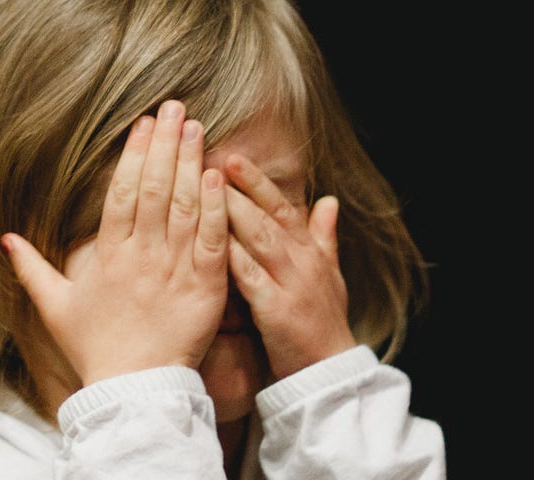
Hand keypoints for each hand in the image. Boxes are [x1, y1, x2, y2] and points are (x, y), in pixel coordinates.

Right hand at [3, 100, 229, 385]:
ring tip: (198, 128)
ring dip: (192, 163)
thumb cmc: (95, 350)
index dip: (133, 155)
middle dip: (166, 145)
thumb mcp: (55, 308)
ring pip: (184, 207)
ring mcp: (174, 271)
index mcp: (108, 256)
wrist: (133, 391)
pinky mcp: (204, 289)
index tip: (143, 124)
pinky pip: (211, 240)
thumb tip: (6, 238)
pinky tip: (218, 176)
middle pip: (155, 189)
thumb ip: (32, 269)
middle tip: (176, 109)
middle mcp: (141, 257)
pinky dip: (215, 207)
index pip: (122, 193)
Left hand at [222, 154, 355, 379]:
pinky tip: (209, 241)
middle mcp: (301, 260)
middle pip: (266, 215)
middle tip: (208, 159)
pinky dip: (231, 257)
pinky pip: (250, 277)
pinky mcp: (277, 309)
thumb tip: (329, 200)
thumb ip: (324, 236)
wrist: (329, 372)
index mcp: (309, 251)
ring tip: (204, 187)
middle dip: (238, 186)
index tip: (231, 157)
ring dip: (232, 211)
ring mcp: (290, 283)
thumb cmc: (323, 323)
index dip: (256, 181)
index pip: (281, 206)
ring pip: (258, 238)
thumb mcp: (330, 275)